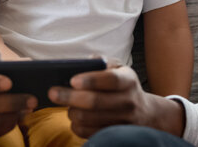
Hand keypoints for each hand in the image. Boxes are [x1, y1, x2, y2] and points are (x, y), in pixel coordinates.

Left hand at [48, 63, 185, 138]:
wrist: (145, 113)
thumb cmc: (124, 86)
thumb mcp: (119, 69)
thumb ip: (102, 62)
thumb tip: (82, 62)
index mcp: (129, 80)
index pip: (110, 80)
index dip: (90, 80)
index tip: (72, 80)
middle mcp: (129, 102)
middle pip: (95, 103)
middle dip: (69, 97)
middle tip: (52, 92)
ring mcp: (123, 122)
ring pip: (88, 119)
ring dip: (71, 111)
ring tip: (66, 104)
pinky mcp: (114, 136)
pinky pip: (88, 133)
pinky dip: (76, 125)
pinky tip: (74, 116)